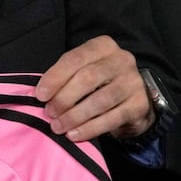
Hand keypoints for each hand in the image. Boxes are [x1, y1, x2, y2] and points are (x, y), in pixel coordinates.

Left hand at [33, 36, 154, 142]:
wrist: (133, 100)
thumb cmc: (100, 83)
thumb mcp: (83, 71)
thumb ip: (65, 77)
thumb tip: (42, 95)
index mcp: (103, 46)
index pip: (75, 58)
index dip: (55, 78)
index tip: (40, 95)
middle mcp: (121, 60)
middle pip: (87, 78)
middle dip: (64, 98)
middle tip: (50, 113)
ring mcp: (133, 82)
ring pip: (99, 100)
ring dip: (74, 116)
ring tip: (58, 126)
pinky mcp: (139, 105)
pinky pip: (111, 118)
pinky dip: (90, 128)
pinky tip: (75, 134)